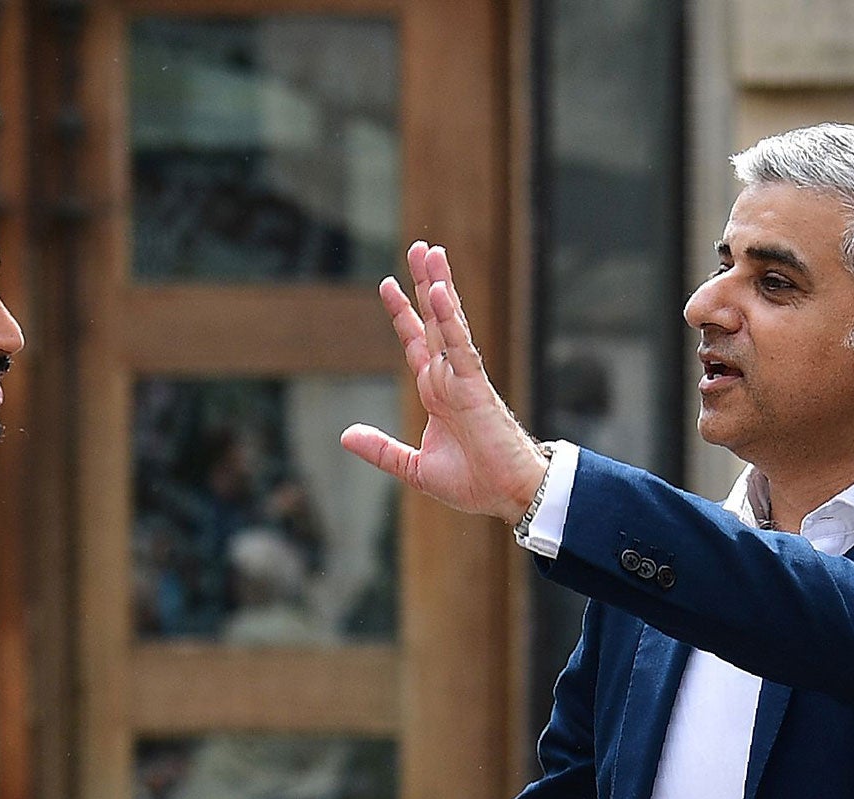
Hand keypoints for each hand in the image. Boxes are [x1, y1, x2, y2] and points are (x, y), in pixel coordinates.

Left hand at [341, 240, 547, 524]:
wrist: (506, 496)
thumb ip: (381, 449)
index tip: (388, 284)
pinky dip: (450, 319)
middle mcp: (449, 377)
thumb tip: (346, 435)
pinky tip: (441, 292)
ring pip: (449, 322)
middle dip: (424, 283)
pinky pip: (460, 345)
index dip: (402, 314)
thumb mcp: (413, 468)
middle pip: (434, 320)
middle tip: (419, 248)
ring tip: (430, 251)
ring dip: (439, 286)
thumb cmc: (473, 482)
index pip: (415, 343)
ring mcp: (463, 378)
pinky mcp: (475, 386)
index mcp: (436, 392)